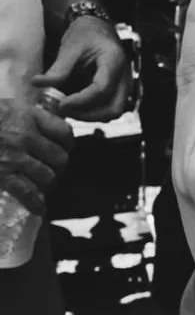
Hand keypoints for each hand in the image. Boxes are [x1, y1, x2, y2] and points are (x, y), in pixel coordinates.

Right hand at [0, 97, 73, 214]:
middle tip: (53, 171)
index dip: (68, 144)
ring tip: (46, 188)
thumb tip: (50, 122)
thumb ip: (30, 114)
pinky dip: (36, 203)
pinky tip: (39, 208)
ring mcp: (15, 157)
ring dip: (49, 185)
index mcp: (29, 116)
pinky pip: (28, 193)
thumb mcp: (9, 105)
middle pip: (60, 158)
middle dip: (59, 168)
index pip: (64, 133)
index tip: (64, 148)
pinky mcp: (3, 175)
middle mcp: (26, 137)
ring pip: (48, 177)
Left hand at [33, 16, 131, 120]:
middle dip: (88, 115)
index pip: (101, 89)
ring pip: (113, 112)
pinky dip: (93, 113)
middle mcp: (124, 76)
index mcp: (113, 60)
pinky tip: (76, 106)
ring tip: (69, 109)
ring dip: (91, 116)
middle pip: (114, 108)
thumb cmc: (87, 34)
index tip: (61, 104)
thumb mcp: (71, 47)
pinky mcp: (118, 91)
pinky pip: (109, 109)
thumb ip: (59, 68)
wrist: (98, 28)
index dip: (81, 101)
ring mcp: (124, 85)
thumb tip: (38, 83)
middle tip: (66, 110)